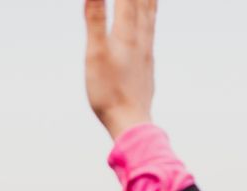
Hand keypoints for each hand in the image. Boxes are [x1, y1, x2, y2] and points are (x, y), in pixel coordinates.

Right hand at [85, 0, 156, 139]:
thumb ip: (95, 20)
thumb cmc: (109, 92)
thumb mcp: (95, 54)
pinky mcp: (147, 64)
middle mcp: (141, 38)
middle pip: (145, 1)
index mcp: (127, 33)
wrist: (131, 122)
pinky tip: (149, 22)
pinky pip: (151, 31)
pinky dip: (150, 16)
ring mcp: (147, 51)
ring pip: (151, 15)